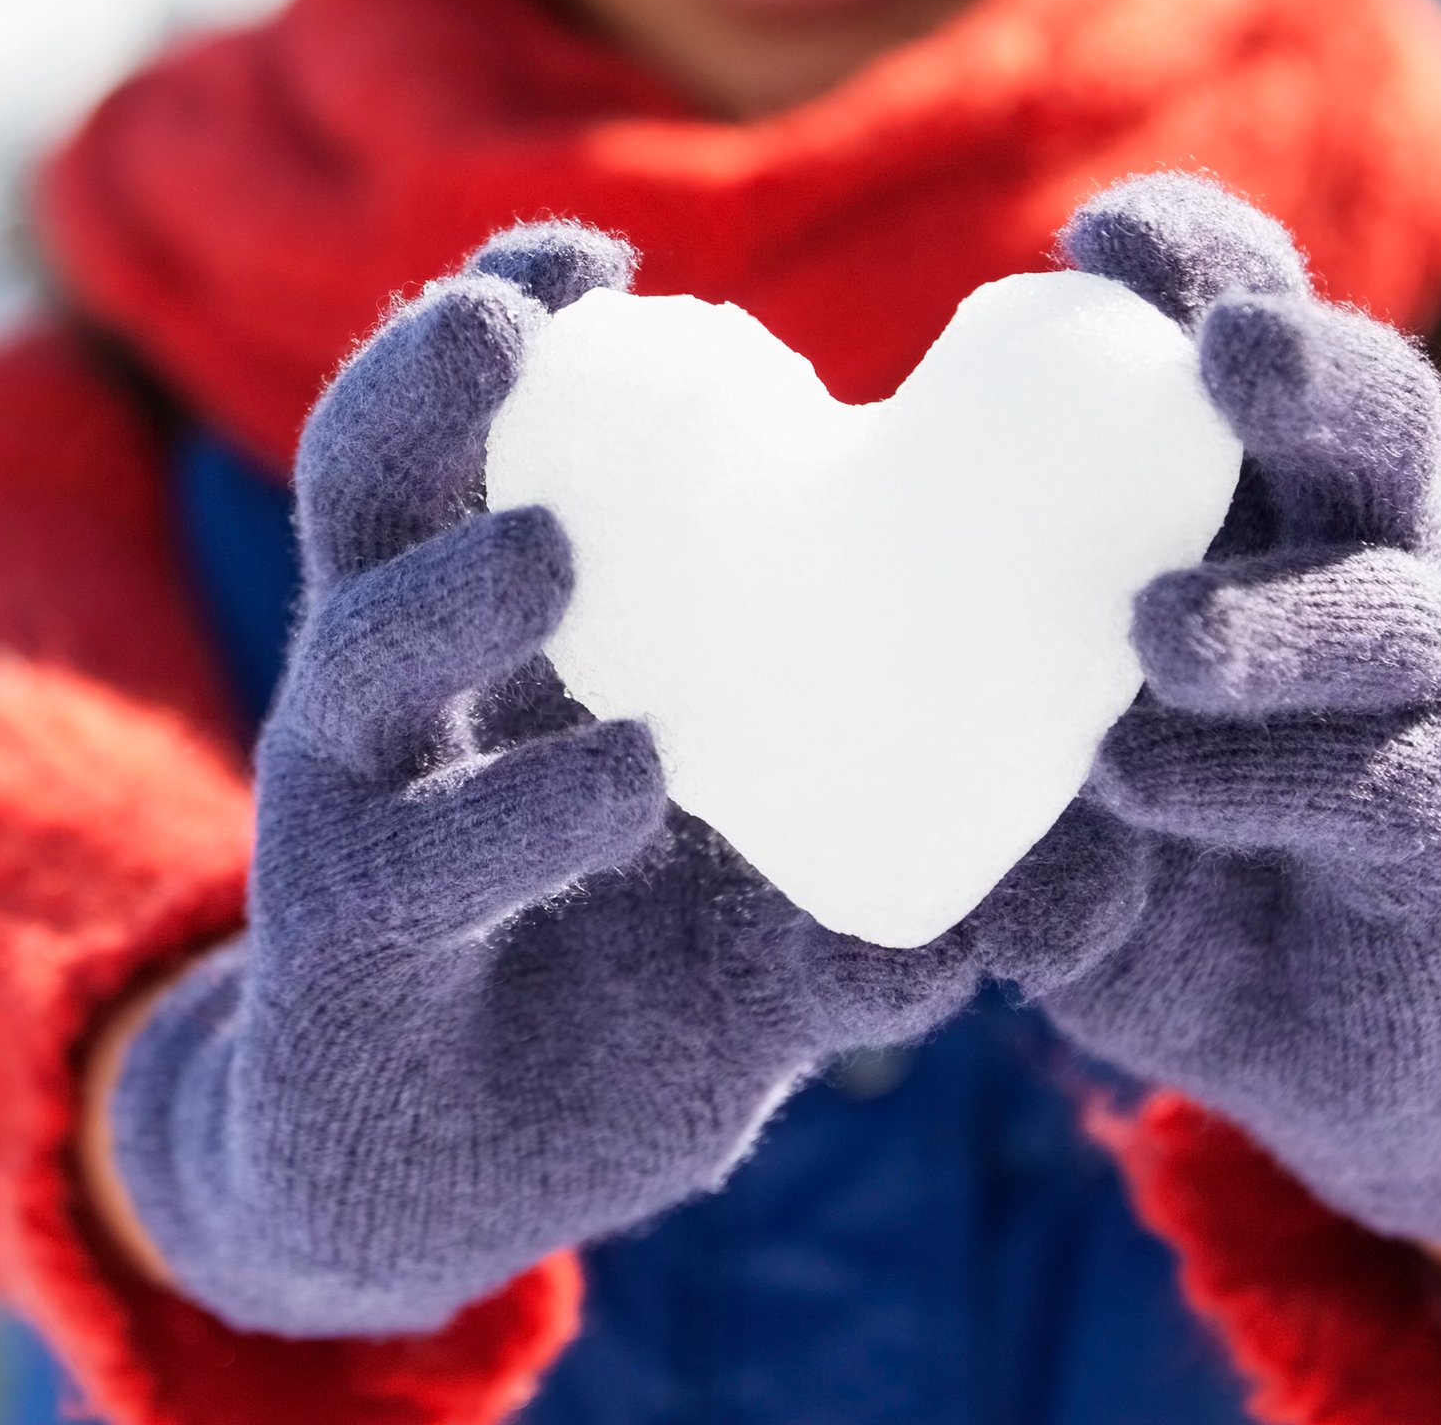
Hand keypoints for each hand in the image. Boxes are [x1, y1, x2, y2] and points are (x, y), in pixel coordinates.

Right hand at [98, 223, 976, 1335]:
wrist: (429, 1184)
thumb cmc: (597, 985)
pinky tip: (626, 780)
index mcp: (464, 630)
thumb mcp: (750, 904)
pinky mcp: (345, 954)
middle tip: (512, 324)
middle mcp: (378, 695)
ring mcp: (340, 819)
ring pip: (361, 662)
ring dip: (452, 596)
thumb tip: (1100, 854)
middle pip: (356, 494)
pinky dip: (524, 814)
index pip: (447, 435)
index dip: (495, 326)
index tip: (591, 255)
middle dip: (417, 389)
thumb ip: (893, 864)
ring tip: (558, 554)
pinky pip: (416, 861)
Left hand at [979, 174, 1440, 1242]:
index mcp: (1266, 478)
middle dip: (1309, 367)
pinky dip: (1257, 776)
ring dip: (1274, 615)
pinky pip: (1379, 781)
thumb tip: (734, 578)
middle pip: (1380, 414)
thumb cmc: (1151, 797)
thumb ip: (956, 617)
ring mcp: (1435, 686)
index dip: (1202, 257)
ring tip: (1154, 633)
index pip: (1255, 318)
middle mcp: (1374, 548)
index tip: (1099, 234)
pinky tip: (1148, 782)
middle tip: (1225, 352)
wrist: (1321, 1016)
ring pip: (1397, 606)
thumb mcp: (1041, 683)